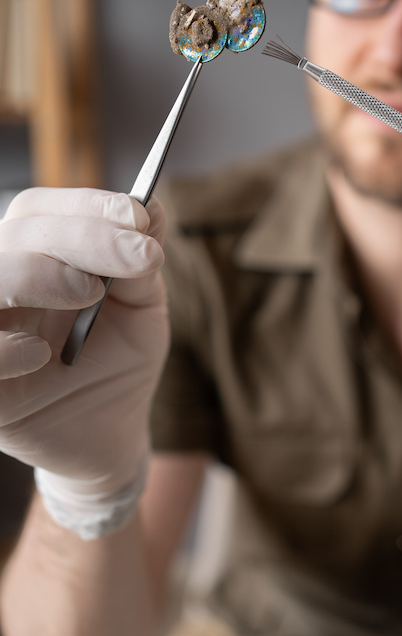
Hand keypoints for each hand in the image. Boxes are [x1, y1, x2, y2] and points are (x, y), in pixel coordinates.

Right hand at [0, 187, 169, 536]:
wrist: (113, 430)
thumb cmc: (119, 360)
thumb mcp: (141, 307)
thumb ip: (139, 262)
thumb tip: (153, 206)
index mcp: (33, 258)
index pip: (37, 211)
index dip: (86, 204)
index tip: (139, 217)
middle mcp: (2, 288)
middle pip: (14, 234)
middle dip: (82, 236)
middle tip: (141, 256)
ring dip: (38, 274)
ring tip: (91, 292)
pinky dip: (4, 349)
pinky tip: (43, 356)